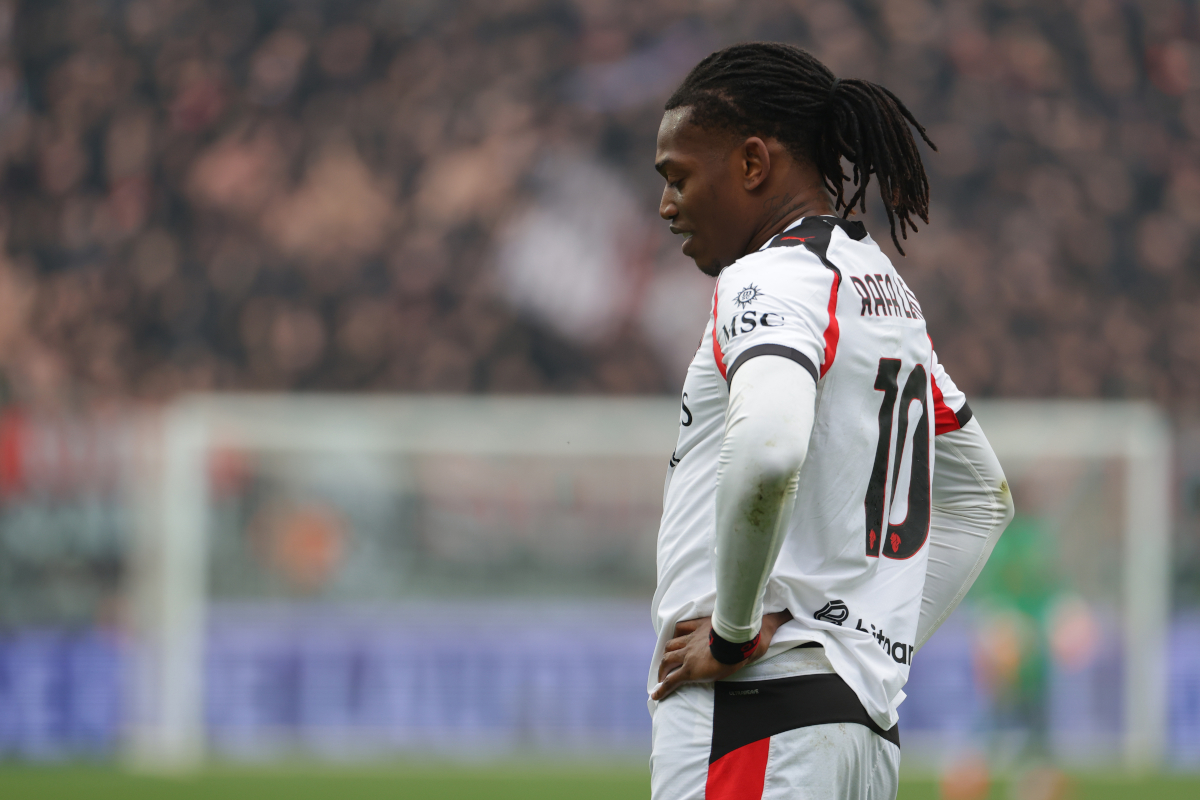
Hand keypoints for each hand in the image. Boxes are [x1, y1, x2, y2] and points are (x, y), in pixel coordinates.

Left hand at [651, 610, 792, 700]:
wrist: (740, 638)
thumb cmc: (751, 631)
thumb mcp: (763, 623)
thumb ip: (775, 618)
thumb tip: (792, 611)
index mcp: (705, 628)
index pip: (684, 629)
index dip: (679, 636)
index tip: (676, 642)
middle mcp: (693, 640)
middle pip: (672, 644)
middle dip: (668, 655)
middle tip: (665, 665)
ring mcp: (689, 654)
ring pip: (668, 660)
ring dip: (663, 670)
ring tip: (660, 681)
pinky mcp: (690, 670)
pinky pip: (671, 680)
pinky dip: (662, 688)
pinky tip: (656, 696)